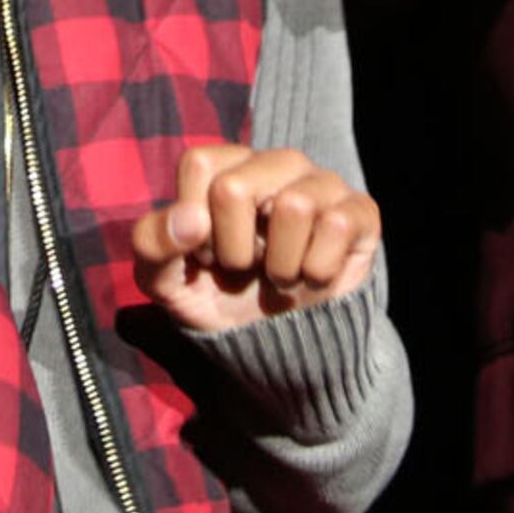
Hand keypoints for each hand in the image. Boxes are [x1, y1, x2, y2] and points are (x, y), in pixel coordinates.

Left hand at [127, 141, 380, 332]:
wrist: (279, 349)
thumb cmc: (219, 298)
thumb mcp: (167, 282)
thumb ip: (154, 245)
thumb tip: (189, 221)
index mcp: (229, 166)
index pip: (199, 164)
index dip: (195, 223)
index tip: (206, 253)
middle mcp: (276, 163)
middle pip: (235, 188)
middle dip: (233, 250)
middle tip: (246, 267)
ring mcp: (322, 183)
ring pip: (293, 206)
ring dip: (279, 265)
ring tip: (281, 273)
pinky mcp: (359, 211)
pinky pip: (337, 225)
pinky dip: (316, 270)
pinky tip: (313, 277)